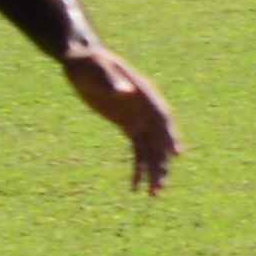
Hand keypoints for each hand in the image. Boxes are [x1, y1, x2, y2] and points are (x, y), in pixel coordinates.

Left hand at [65, 43, 180, 193]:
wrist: (80, 61)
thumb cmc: (88, 61)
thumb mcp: (97, 68)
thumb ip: (111, 80)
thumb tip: (126, 92)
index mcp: (144, 93)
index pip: (162, 116)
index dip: (169, 135)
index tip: (175, 154)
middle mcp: (146, 109)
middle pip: (160, 139)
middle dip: (162, 163)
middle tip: (160, 187)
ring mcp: (139, 119)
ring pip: (151, 149)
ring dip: (154, 171)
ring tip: (153, 195)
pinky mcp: (128, 126)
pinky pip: (137, 151)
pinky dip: (138, 168)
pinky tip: (135, 188)